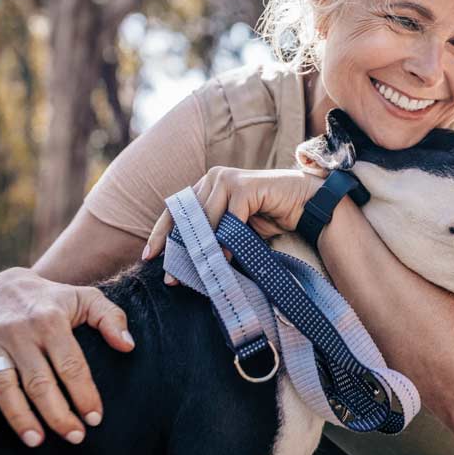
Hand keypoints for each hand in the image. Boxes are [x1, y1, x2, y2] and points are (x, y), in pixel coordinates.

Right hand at [0, 267, 134, 446]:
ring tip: (36, 440)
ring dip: (18, 415)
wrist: (8, 283)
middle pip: (39, 381)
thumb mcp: (88, 298)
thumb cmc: (54, 299)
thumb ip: (112, 318)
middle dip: (57, 413)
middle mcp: (20, 330)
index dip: (84, 393)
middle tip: (73, 437)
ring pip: (4, 385)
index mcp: (51, 320)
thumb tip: (128, 346)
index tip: (94, 418)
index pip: (71, 364)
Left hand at [144, 167, 322, 284]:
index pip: (176, 210)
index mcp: (207, 185)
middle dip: (179, 249)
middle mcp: (213, 177)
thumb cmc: (269, 216)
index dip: (161, 233)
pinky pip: (229, 218)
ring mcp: (228, 179)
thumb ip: (212, 236)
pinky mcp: (245, 186)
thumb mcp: (234, 229)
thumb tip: (184, 263)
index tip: (149, 256)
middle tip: (172, 277)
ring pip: (205, 218)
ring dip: (202, 249)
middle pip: (186, 216)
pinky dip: (226, 241)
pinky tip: (224, 259)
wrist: (304, 204)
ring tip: (198, 273)